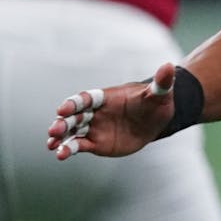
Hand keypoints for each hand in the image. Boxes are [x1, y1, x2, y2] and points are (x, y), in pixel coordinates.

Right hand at [46, 62, 176, 159]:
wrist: (154, 120)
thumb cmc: (153, 103)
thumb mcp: (159, 94)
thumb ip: (161, 82)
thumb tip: (170, 66)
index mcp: (104, 97)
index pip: (85, 99)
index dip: (73, 103)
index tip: (63, 109)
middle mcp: (94, 112)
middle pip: (73, 116)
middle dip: (62, 122)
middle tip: (54, 130)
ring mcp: (93, 127)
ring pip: (71, 132)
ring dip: (60, 137)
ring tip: (51, 145)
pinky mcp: (95, 143)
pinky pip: (78, 145)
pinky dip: (68, 149)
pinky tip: (61, 155)